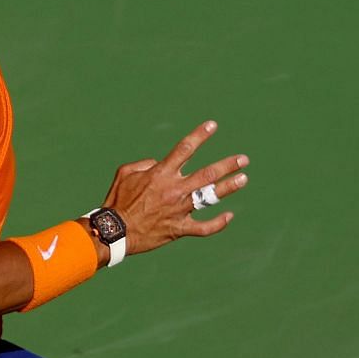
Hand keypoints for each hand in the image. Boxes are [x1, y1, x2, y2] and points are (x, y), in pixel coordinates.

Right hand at [101, 120, 249, 257]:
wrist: (116, 231)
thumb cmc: (117, 201)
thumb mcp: (125, 173)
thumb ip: (144, 163)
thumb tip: (158, 162)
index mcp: (161, 174)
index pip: (184, 149)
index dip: (200, 135)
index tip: (212, 126)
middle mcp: (174, 189)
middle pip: (207, 173)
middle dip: (227, 165)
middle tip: (243, 160)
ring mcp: (179, 210)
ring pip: (210, 197)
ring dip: (229, 187)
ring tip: (243, 179)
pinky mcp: (179, 228)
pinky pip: (204, 227)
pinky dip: (218, 223)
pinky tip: (229, 216)